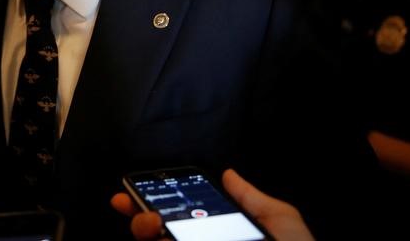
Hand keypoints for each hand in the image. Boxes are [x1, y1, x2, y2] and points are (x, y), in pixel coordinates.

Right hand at [111, 169, 314, 240]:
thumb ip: (251, 198)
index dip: (150, 203)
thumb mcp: (279, 221)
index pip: (177, 218)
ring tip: (155, 225)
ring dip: (145, 233)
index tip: (130, 191)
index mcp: (216, 234)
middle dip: (139, 218)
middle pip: (156, 235)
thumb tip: (229, 175)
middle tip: (146, 215)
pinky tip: (164, 238)